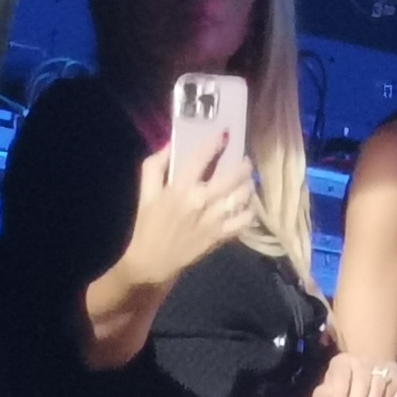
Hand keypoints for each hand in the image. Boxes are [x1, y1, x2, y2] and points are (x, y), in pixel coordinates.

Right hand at [119, 125, 258, 291]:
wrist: (151, 263)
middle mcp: (200, 201)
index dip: (216, 142)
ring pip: (242, 196)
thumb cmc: (148, 225)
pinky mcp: (220, 236)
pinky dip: (250, 211)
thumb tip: (170, 145)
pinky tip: (247, 206)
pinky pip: (244, 221)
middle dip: (243, 165)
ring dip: (248, 185)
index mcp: (180, 188)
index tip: (225, 133)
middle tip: (245, 161)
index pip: (202, 158)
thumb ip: (154, 166)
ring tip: (248, 181)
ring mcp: (213, 220)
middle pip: (233, 176)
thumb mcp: (145, 193)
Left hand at [305, 350, 396, 396]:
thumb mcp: (328, 386)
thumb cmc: (342, 380)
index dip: (340, 393)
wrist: (367, 360)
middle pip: (361, 382)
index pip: (341, 376)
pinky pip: (389, 391)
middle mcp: (363, 361)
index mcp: (343, 362)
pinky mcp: (394, 375)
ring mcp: (381, 367)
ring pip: (377, 387)